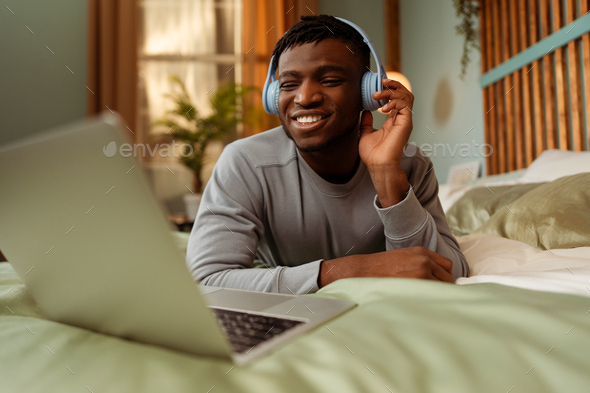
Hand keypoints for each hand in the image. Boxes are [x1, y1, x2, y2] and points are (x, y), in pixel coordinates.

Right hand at [318, 247, 452, 287]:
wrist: (365, 270)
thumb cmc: (382, 267)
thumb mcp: (404, 257)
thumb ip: (421, 262)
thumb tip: (436, 277)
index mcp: (422, 252)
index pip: (447, 265)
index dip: (446, 276)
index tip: (442, 284)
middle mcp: (425, 260)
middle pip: (448, 277)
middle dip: (444, 287)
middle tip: (434, 295)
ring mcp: (421, 272)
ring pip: (442, 287)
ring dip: (438, 294)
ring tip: (427, 299)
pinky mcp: (416, 284)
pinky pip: (433, 294)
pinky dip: (431, 299)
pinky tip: (423, 302)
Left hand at [358, 79, 414, 206]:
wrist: (378, 165)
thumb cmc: (372, 154)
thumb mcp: (365, 134)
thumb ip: (367, 122)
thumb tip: (365, 111)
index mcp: (393, 121)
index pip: (396, 99)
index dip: (389, 89)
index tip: (377, 85)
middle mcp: (401, 119)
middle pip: (404, 94)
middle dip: (393, 84)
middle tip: (381, 82)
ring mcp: (404, 121)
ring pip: (407, 96)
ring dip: (392, 91)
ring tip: (378, 94)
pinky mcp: (406, 123)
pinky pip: (405, 104)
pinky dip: (394, 101)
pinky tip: (382, 108)